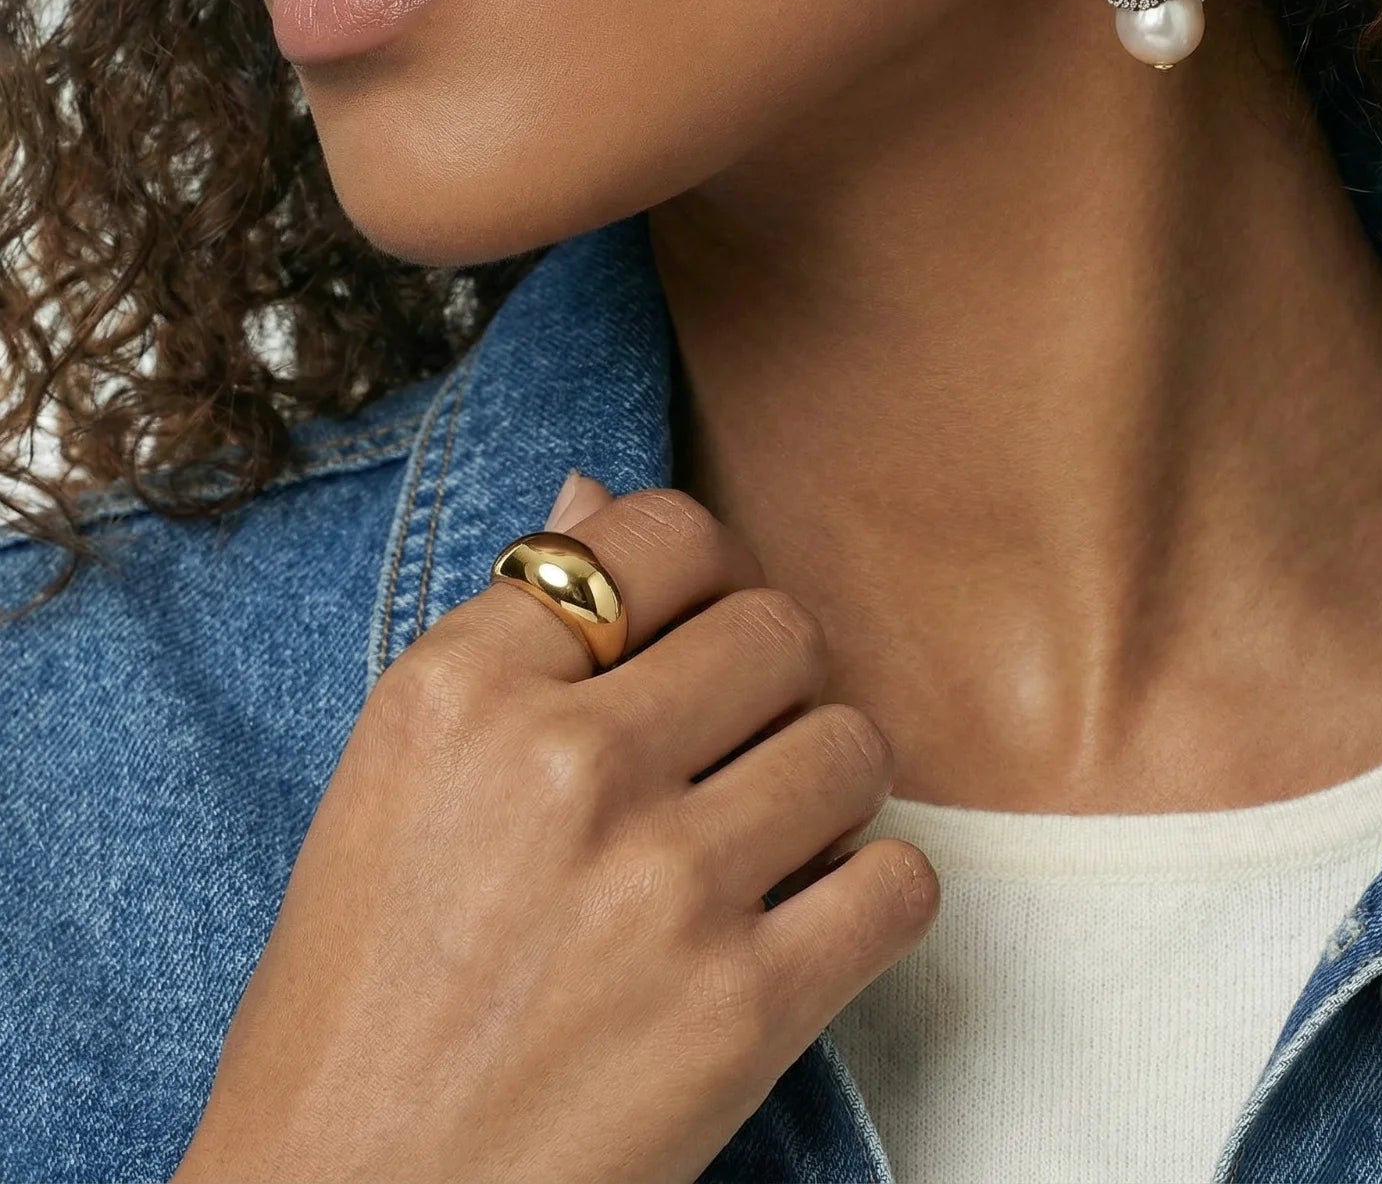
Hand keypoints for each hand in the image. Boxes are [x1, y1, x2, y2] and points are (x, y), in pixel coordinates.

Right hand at [172, 474, 938, 1183]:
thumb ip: (509, 632)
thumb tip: (595, 493)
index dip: (702, 575)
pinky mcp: (745, 1007)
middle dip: (774, 683)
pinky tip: (804, 925)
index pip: (664, 531)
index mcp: (461, 689)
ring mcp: (663, 882)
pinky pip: (900, 882)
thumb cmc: (362, 996)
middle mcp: (566, 762)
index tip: (695, 631)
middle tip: (734, 748)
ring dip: (826, 789)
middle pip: (781, 628)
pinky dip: (870, 900)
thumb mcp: (396, 778)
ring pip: (855, 744)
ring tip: (762, 842)